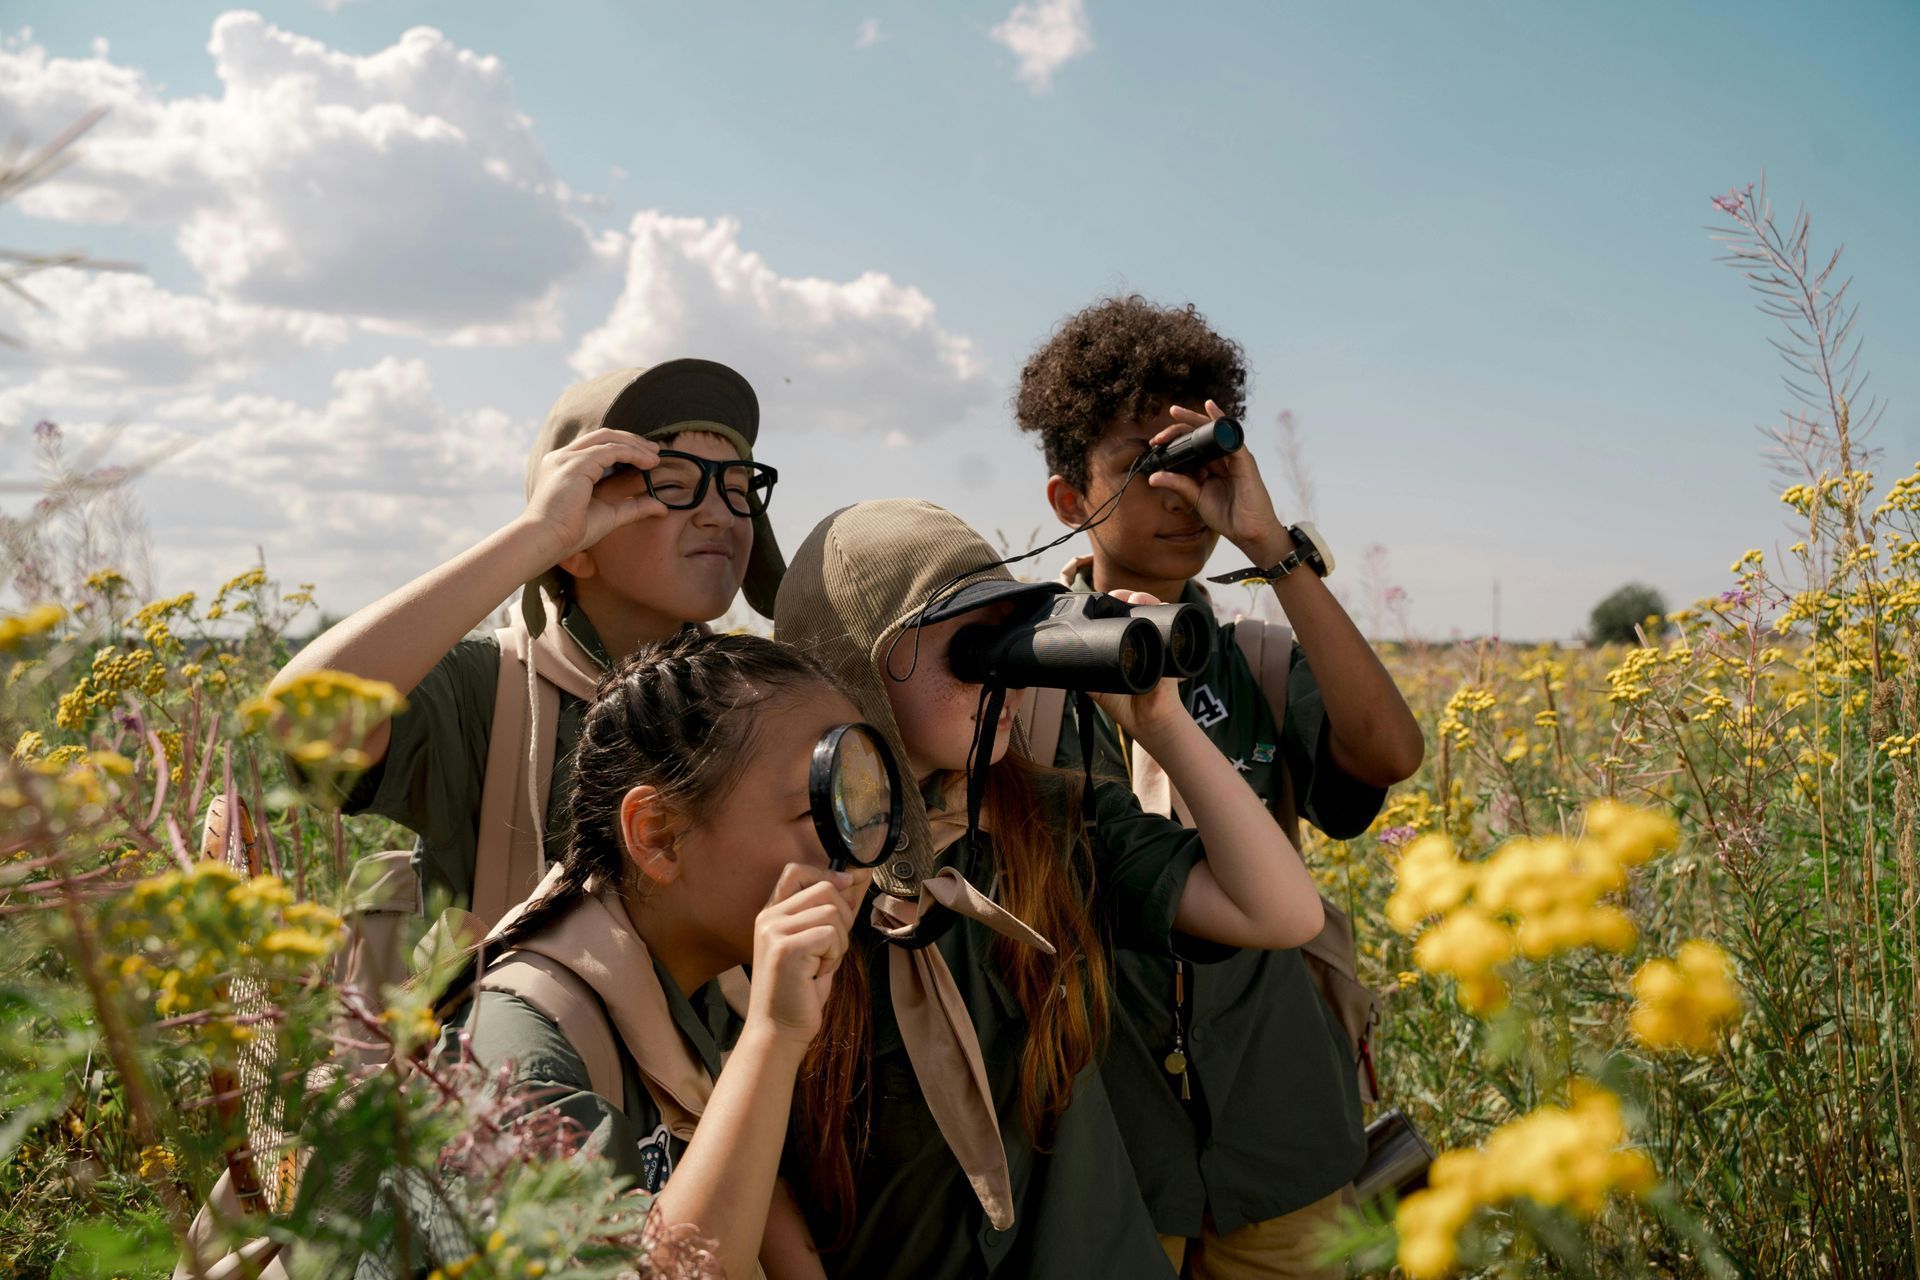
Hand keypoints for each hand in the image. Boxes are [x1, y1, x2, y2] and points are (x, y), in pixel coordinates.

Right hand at [515, 428, 664, 562]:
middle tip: (655, 451)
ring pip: (608, 439)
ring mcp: (567, 457)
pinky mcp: (576, 463)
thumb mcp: (609, 515)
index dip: (623, 447)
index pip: (596, 446)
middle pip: (602, 436)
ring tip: (655, 456)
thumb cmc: (570, 533)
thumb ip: (632, 507)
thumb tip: (661, 508)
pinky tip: (648, 463)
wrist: (545, 540)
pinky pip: (610, 450)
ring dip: (635, 445)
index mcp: (563, 466)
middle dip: (631, 440)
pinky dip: (632, 453)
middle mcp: (562, 457)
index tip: (646, 457)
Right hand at [746, 863, 871, 1046]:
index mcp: (772, 913)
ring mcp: (775, 930)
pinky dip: (834, 956)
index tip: (848, 885)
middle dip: (844, 917)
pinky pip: (830, 934)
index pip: (796, 870)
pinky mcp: (786, 947)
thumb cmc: (801, 989)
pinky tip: (817, 973)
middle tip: (831, 948)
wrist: (780, 1029)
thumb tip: (861, 876)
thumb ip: (835, 910)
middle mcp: (769, 917)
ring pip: (832, 911)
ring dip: (839, 942)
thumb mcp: (820, 942)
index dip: (827, 873)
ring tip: (821, 964)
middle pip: (825, 888)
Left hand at [1087, 589, 1187, 742]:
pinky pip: (1170, 623)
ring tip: (1135, 598)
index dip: (1107, 604)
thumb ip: (1081, 671)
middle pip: (1132, 606)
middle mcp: (1137, 638)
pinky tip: (1155, 605)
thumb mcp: (1095, 684)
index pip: (1113, 615)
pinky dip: (1163, 610)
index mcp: (1120, 643)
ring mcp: (1154, 640)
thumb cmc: (1122, 702)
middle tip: (1115, 597)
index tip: (1097, 600)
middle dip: (1123, 596)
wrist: (1145, 720)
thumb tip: (1058, 661)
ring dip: (1143, 598)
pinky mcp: (1169, 647)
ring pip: (1151, 609)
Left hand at [1145, 401, 1291, 567]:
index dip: (1174, 441)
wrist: (1249, 532)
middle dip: (1178, 428)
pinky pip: (1232, 435)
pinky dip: (1221, 420)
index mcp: (1211, 467)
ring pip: (1213, 430)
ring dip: (1193, 419)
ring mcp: (1234, 457)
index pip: (1192, 446)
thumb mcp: (1197, 498)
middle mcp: (1222, 459)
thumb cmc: (1228, 516)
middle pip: (1200, 434)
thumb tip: (1154, 477)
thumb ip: (1179, 484)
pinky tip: (1211, 408)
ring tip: (1175, 413)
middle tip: (1158, 433)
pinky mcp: (1244, 459)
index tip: (1154, 443)